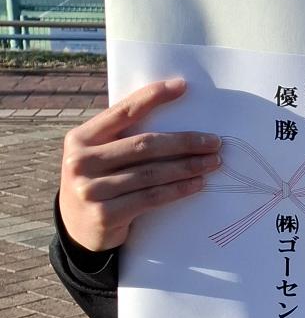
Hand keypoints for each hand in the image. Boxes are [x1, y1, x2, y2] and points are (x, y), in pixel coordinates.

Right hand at [58, 78, 221, 253]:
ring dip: (187, 167)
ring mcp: (91, 189)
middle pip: (144, 145)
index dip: (153, 97)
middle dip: (184, 142)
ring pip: (151, 173)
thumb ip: (121, 139)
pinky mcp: (105, 214)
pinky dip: (178, 189)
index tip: (182, 87)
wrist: (77, 230)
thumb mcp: (99, 157)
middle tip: (214, 142)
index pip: (123, 111)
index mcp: (80, 138)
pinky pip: (151, 197)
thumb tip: (175, 117)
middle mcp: (81, 161)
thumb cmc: (99, 183)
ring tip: (213, 162)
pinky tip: (197, 184)